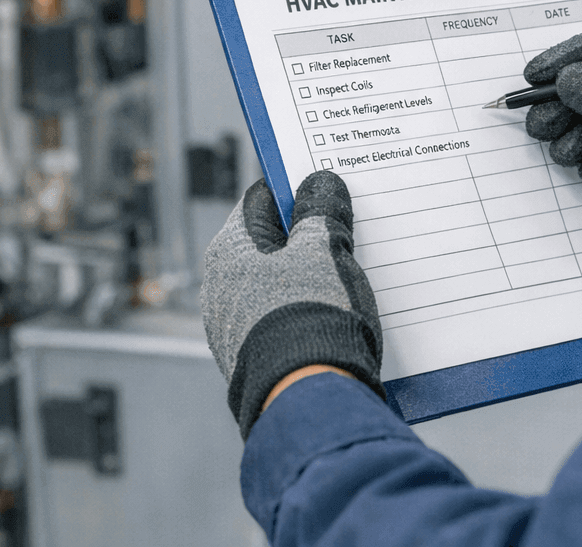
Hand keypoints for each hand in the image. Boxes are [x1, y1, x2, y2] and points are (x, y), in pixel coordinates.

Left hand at [200, 171, 382, 438]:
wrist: (308, 399)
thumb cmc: (311, 312)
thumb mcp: (324, 248)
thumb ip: (322, 210)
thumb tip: (319, 183)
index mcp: (228, 252)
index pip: (262, 199)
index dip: (299, 190)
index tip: (332, 189)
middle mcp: (221, 289)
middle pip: (272, 244)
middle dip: (311, 236)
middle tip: (354, 229)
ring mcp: (236, 329)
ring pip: (282, 285)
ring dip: (315, 277)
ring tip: (360, 274)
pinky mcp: (257, 361)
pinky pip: (288, 321)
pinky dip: (313, 313)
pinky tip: (346, 315)